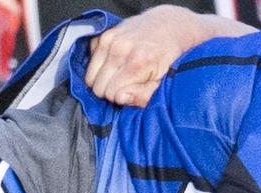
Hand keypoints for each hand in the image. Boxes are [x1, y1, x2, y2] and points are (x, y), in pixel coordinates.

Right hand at [85, 7, 200, 106]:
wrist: (169, 26)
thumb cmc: (168, 56)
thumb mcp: (163, 81)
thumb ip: (143, 95)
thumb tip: (120, 99)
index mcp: (136, 62)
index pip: (111, 94)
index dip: (121, 96)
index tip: (131, 90)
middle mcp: (119, 48)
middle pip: (98, 86)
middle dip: (110, 89)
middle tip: (126, 83)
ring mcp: (110, 39)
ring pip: (90, 77)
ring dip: (103, 79)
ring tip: (120, 73)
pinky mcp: (104, 34)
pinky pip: (90, 61)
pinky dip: (100, 65)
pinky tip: (116, 62)